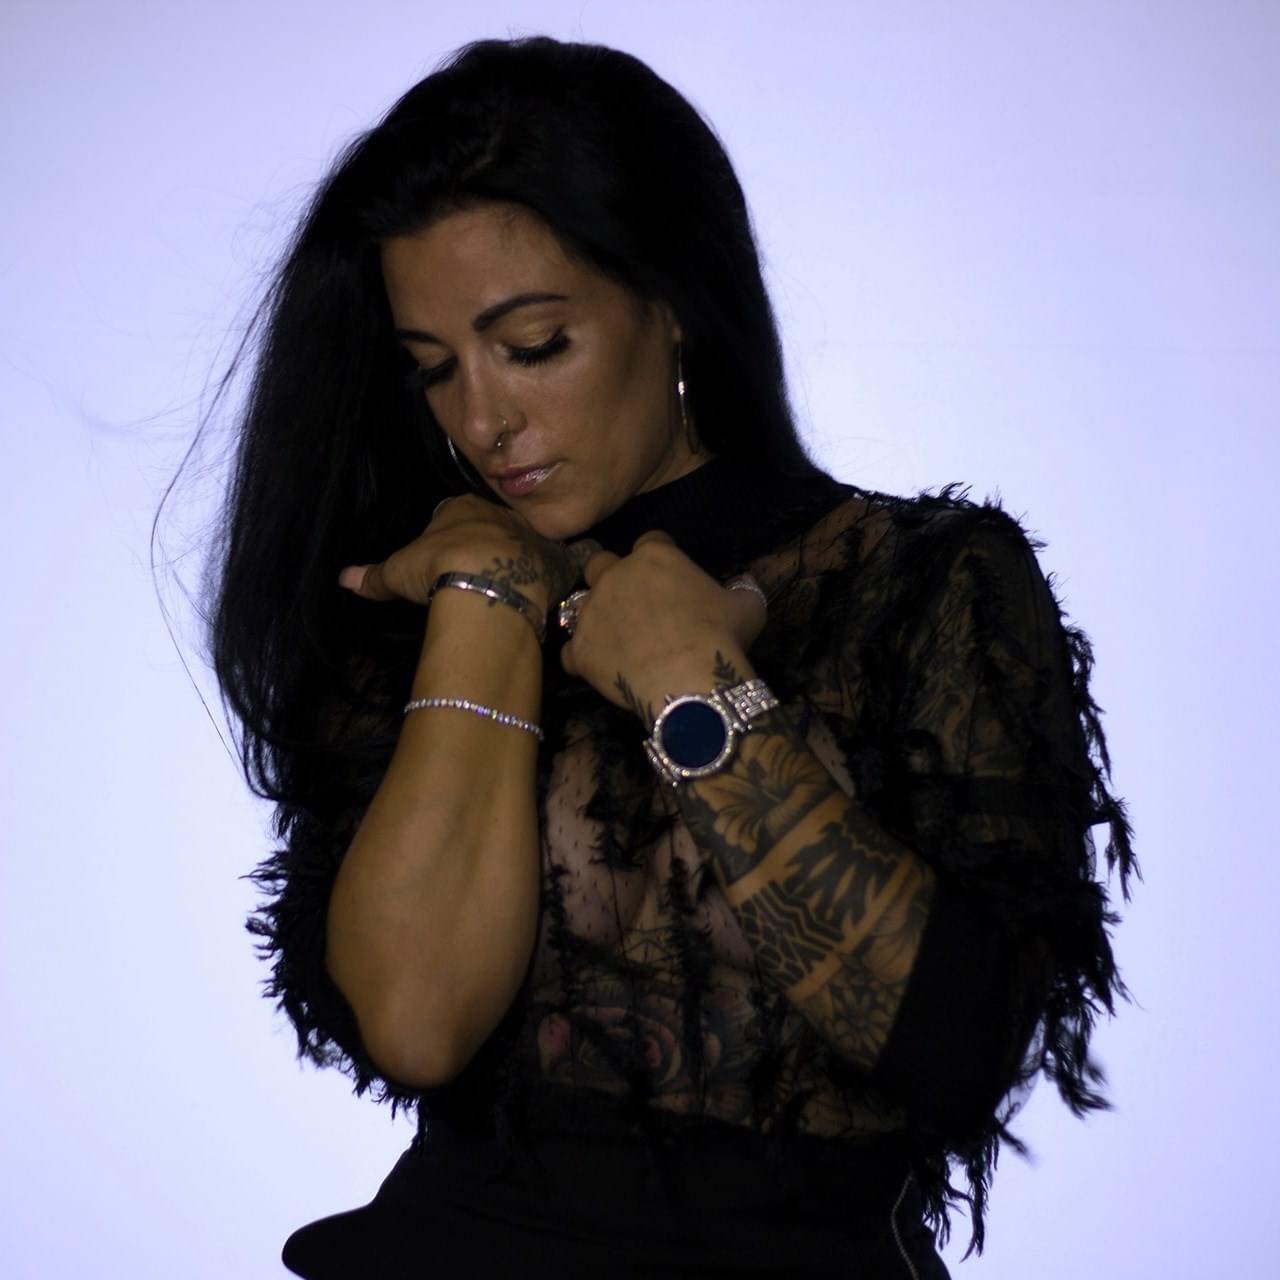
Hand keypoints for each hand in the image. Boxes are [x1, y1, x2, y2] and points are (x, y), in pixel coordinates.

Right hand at [337, 494, 597, 612]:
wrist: (486, 580)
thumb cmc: (438, 567)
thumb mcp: (399, 572)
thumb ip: (374, 576)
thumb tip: (343, 580)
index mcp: (463, 508)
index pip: (455, 513)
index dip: (451, 535)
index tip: (447, 557)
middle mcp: (501, 514)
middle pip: (494, 526)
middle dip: (490, 544)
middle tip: (482, 573)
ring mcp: (532, 535)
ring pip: (528, 542)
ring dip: (523, 558)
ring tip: (515, 584)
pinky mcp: (558, 560)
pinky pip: (565, 562)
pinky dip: (560, 573)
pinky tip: (554, 589)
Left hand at [559, 530, 766, 719]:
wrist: (690, 681)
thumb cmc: (722, 637)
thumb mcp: (747, 607)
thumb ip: (743, 589)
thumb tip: (745, 583)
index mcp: (655, 556)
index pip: (651, 540)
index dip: (659, 555)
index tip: (669, 574)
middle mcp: (616, 575)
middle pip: (599, 563)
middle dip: (610, 575)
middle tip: (630, 601)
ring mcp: (592, 612)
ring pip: (579, 605)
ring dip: (593, 616)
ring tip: (612, 637)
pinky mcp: (580, 649)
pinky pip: (570, 651)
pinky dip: (582, 658)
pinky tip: (599, 667)